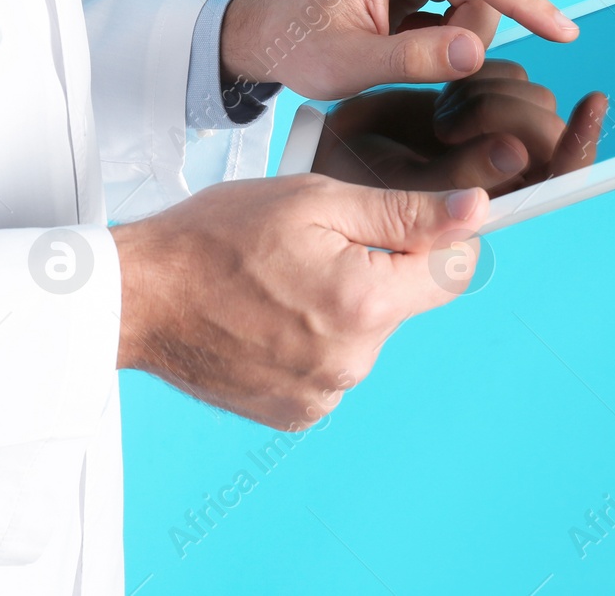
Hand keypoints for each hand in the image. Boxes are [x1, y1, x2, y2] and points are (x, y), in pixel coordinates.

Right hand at [111, 175, 489, 429]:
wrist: (139, 298)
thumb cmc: (214, 239)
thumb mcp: (313, 202)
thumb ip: (403, 212)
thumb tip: (475, 211)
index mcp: (365, 304)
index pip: (452, 271)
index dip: (430, 238)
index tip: (394, 224)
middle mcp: (353, 362)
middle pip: (402, 304)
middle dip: (374, 270)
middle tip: (308, 247)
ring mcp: (324, 395)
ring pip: (364, 334)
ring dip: (339, 306)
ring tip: (277, 282)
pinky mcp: (297, 413)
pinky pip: (331, 367)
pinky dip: (311, 341)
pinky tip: (267, 318)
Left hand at [220, 0, 578, 99]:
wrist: (269, 30)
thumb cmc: (299, 44)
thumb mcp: (350, 66)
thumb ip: (413, 60)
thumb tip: (475, 52)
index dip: (525, 0)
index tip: (563, 32)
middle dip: (469, 33)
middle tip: (423, 66)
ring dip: (458, 33)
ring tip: (405, 53)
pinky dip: (451, 29)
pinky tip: (414, 43)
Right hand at [311, 60, 610, 196]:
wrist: (315, 165)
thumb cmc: (349, 188)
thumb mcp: (397, 187)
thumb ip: (458, 178)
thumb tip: (518, 156)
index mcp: (495, 214)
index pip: (559, 181)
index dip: (579, 145)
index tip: (593, 103)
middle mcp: (506, 183)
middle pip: (545, 133)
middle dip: (500, 115)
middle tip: (443, 124)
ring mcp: (497, 145)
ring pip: (533, 100)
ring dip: (483, 96)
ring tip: (436, 118)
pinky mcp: (484, 110)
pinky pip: (512, 76)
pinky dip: (481, 76)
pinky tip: (443, 97)